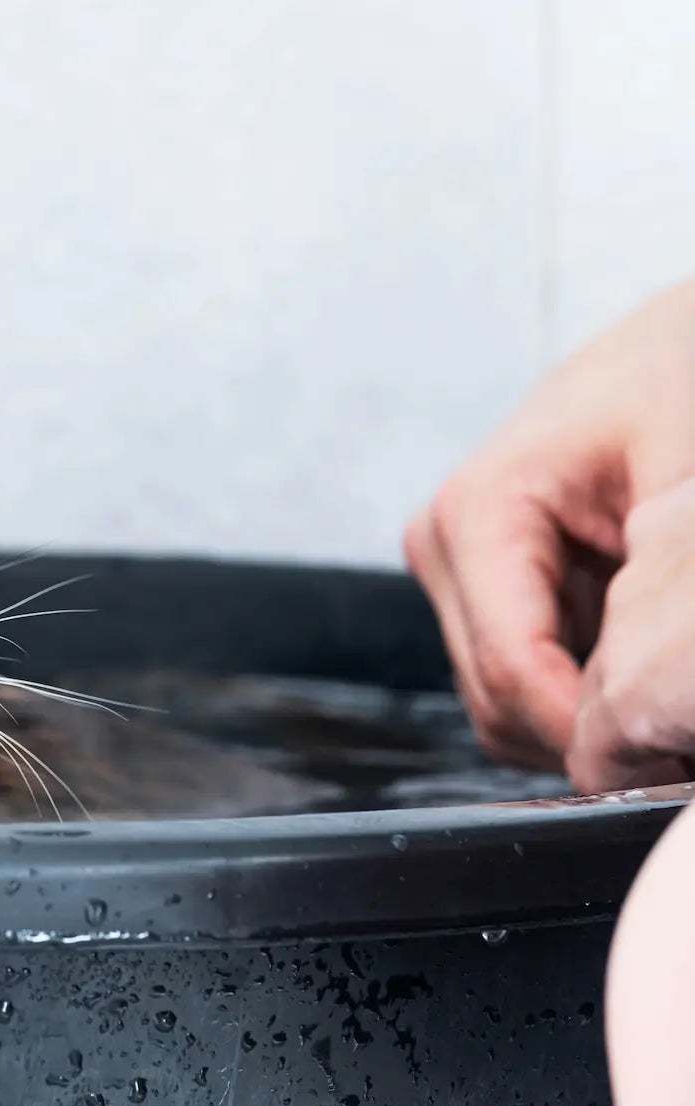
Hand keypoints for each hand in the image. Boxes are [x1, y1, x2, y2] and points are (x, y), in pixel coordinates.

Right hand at [405, 280, 694, 777]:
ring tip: (671, 679)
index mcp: (477, 511)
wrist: (688, 334)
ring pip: (507, 703)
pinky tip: (650, 646)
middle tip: (682, 725)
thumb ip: (655, 598)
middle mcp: (447, 541)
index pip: (512, 674)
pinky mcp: (493, 578)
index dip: (596, 738)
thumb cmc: (690, 370)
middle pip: (498, 701)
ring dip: (592, 709)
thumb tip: (624, 717)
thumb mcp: (692, 479)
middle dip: (593, 727)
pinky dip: (593, 684)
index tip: (675, 759)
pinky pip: (530, 674)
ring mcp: (463, 563)